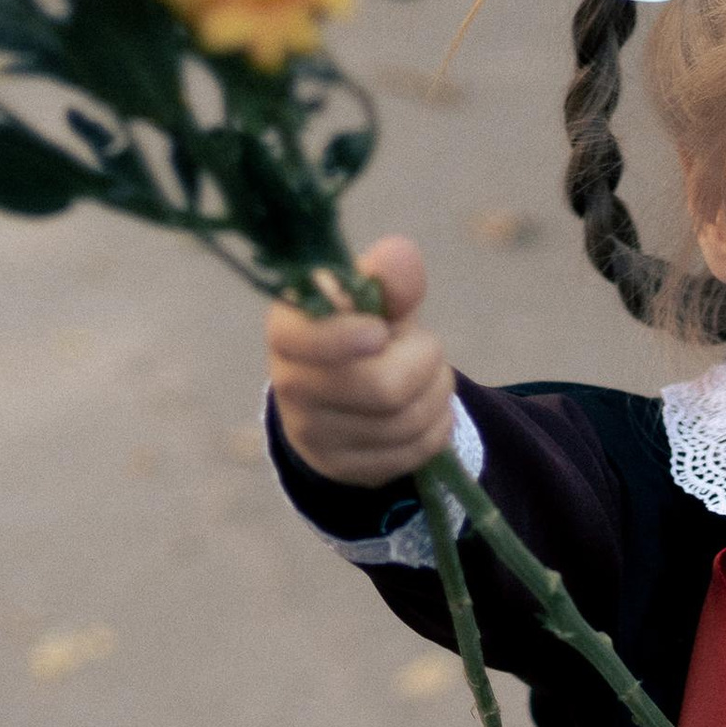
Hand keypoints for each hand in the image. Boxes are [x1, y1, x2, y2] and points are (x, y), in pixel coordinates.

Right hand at [265, 236, 458, 487]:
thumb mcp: (374, 298)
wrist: (347, 394)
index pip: (306, 340)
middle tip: (430, 350)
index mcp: (287, 331)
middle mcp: (290, 386)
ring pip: (404, 422)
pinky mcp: (343, 469)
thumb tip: (399, 257)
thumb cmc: (363, 330)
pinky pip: (413, 452)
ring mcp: (313, 435)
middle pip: (381, 387)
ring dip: (437, 393)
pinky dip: (437, 427)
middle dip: (426, 363)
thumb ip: (389, 277)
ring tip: (430, 377)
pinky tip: (428, 412)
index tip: (380, 332)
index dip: (348, 337)